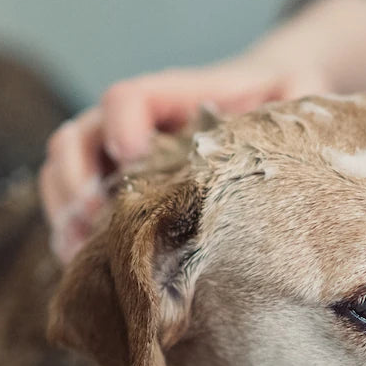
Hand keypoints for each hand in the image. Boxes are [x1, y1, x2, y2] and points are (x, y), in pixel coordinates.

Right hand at [38, 0, 365, 262]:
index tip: (134, 156)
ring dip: (63, 216)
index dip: (121, 124)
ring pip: (63, 177)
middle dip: (74, 183)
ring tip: (82, 260)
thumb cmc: (280, 102)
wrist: (264, 108)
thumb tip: (302, 114)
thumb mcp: (297, 92)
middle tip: (91, 225)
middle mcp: (132, 125)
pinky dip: (72, 238)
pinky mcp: (116, 193)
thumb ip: (300, 96)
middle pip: (76, 139)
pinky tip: (92, 273)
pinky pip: (73, 211)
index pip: (127, 98)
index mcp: (173, 95)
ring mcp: (116, 160)